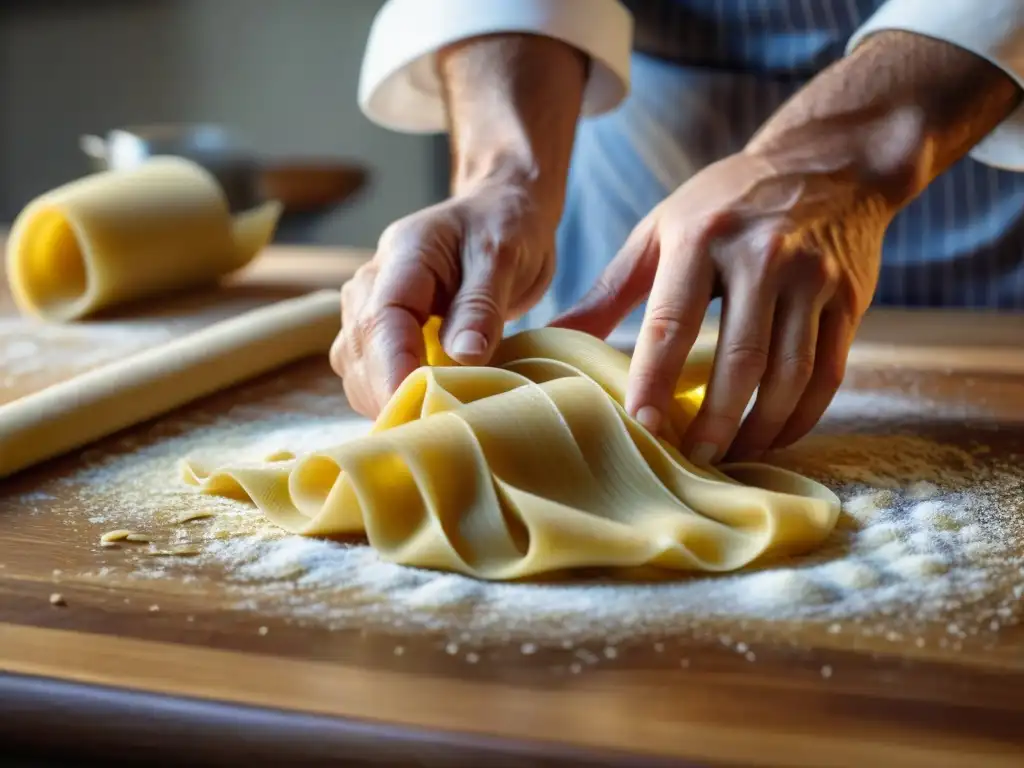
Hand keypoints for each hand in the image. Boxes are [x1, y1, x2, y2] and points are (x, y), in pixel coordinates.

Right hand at [331, 180, 557, 417]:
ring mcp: (369, 308)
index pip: (380, 322)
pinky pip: (371, 373)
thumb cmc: (505, 226)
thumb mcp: (504, 257)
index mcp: (403, 258)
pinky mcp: (381, 332)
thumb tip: (464, 357)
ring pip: (357, 370)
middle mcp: (372, 283)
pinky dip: (392, 396)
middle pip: (360, 353)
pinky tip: (427, 409)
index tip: (417, 412)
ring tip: (435, 423)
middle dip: (389, 395)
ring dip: (387, 400)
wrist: (501, 209)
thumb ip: (481, 306)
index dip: (392, 372)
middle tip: (437, 431)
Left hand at [553, 145, 903, 462]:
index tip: (642, 425)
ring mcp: (814, 278)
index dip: (655, 379)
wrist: (830, 163)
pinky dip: (800, 417)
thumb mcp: (661, 229)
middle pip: (741, 357)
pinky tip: (773, 436)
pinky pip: (828, 374)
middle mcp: (765, 255)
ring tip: (728, 458)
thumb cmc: (726, 202)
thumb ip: (610, 289)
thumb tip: (552, 338)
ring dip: (760, 428)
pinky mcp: (850, 299)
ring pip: (791, 374)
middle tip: (690, 460)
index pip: (673, 320)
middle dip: (714, 420)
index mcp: (704, 236)